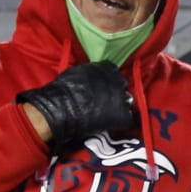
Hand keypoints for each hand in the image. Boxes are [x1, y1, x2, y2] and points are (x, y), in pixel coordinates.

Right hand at [18, 61, 136, 154]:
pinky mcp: (123, 115)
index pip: (112, 69)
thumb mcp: (77, 72)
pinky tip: (112, 123)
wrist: (63, 107)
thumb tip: (93, 77)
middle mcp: (116, 81)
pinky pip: (128, 118)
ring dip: (120, 105)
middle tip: (106, 99)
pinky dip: (121, 120)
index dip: (108, 78)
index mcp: (104, 69)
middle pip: (121, 85)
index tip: (103, 84)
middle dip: (115, 91)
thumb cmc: (64, 89)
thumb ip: (90, 73)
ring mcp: (121, 98)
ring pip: (127, 100)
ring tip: (109, 112)